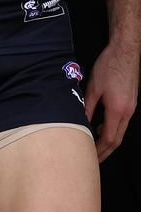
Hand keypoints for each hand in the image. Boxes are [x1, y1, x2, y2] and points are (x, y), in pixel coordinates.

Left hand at [84, 40, 139, 161]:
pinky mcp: (131, 102)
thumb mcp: (93, 87)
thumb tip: (80, 122)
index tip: (89, 157)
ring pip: (120, 131)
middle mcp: (128, 112)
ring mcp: (131, 108)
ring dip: (108, 140)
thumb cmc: (108, 66)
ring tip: (94, 145)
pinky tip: (100, 126)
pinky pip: (122, 122)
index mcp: (118, 110)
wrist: (125, 52)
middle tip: (92, 159)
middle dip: (104, 151)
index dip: (99, 150)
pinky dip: (111, 129)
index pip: (109, 139)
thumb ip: (87, 107)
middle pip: (117, 139)